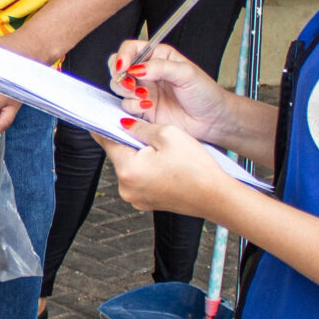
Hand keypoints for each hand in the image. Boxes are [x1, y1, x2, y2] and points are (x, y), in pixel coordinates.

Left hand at [97, 119, 247, 224]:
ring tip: (165, 152)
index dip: (106, 125)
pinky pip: (141, 179)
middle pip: (119, 154)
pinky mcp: (146, 202)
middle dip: (132, 141)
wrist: (216, 197)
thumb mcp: (167, 134)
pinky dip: (149, 170)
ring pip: (131, 167)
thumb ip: (140, 127)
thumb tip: (125, 124)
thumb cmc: (196, 168)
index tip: (102, 115)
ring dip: (141, 156)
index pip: (106, 140)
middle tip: (152, 134)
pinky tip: (167, 165)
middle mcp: (125, 188)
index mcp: (127, 170)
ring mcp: (135, 198)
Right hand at [107, 41, 235, 145]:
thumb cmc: (205, 93)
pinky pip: (126, 105)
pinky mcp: (142, 109)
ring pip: (118, 87)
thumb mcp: (186, 73)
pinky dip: (132, 106)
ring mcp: (143, 90)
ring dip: (127, 91)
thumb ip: (160, 67)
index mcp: (158, 56)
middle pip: (118, 67)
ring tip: (145, 95)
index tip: (124, 66)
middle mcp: (148, 72)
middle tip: (129, 83)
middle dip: (119, 74)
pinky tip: (147, 106)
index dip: (123, 55)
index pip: (131, 49)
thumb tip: (137, 68)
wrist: (211, 120)